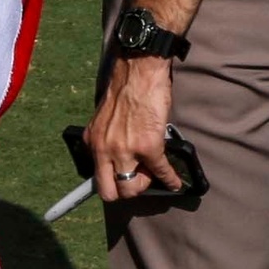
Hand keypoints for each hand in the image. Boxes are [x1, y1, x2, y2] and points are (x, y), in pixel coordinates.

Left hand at [85, 56, 183, 200]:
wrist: (139, 72)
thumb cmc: (125, 89)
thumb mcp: (104, 118)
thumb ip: (107, 139)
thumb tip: (115, 158)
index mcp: (94, 141)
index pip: (93, 177)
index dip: (98, 191)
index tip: (102, 196)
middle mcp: (105, 149)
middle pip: (111, 192)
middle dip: (126, 191)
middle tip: (138, 179)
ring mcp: (126, 150)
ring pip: (132, 188)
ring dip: (146, 184)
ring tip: (153, 174)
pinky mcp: (149, 147)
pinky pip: (161, 172)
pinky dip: (170, 179)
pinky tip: (175, 181)